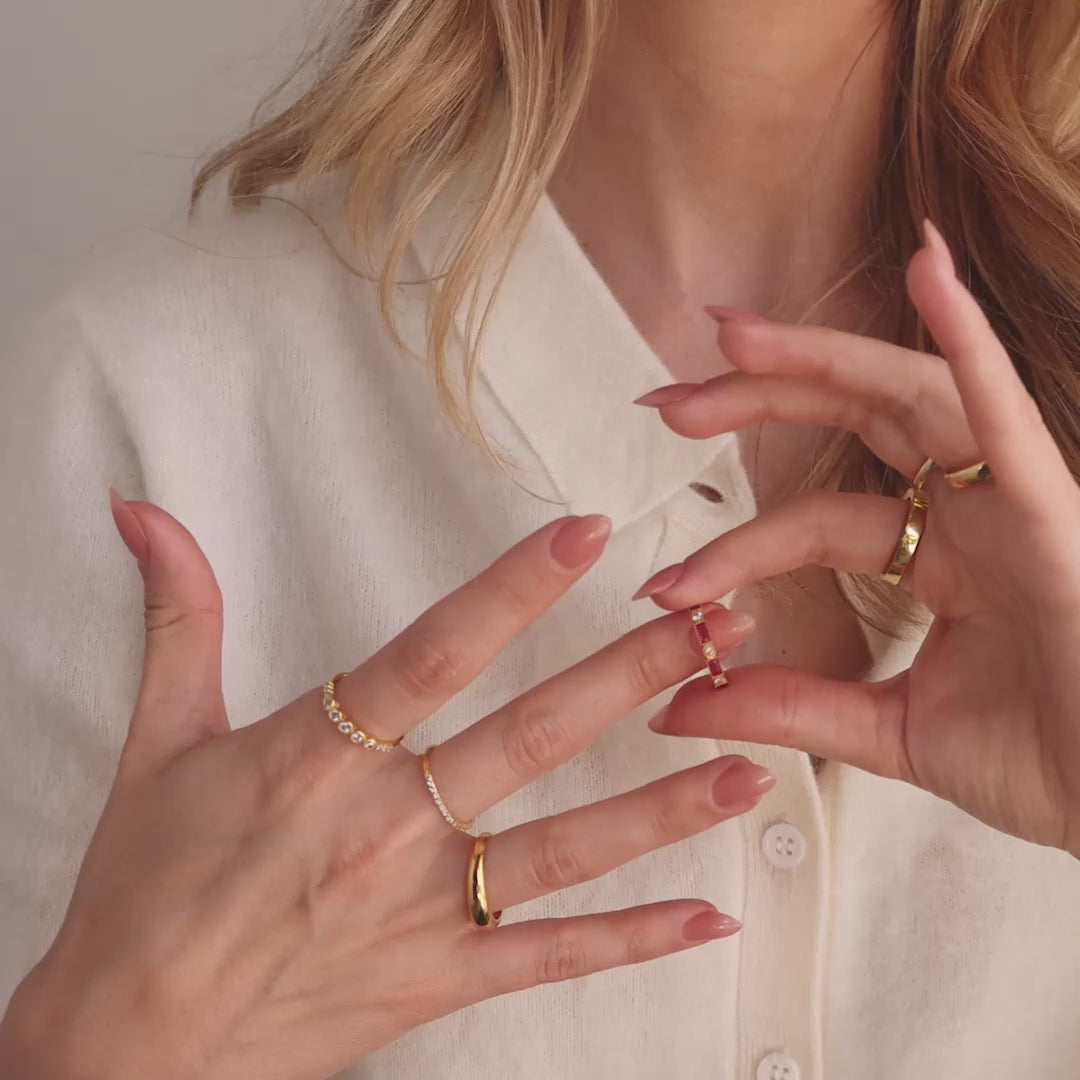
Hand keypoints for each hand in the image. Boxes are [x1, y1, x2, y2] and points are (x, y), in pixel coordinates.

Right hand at [0, 501, 769, 1079]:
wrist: (124, 1045)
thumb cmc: (143, 886)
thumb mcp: (158, 739)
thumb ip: (176, 617)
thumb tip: (142, 511)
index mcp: (319, 757)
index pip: (437, 650)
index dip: (516, 588)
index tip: (588, 534)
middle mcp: (387, 828)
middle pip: (533, 737)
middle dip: (634, 677)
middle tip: (718, 630)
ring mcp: (424, 910)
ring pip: (568, 847)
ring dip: (666, 802)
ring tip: (752, 762)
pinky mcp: (440, 977)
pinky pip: (553, 956)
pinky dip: (636, 938)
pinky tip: (710, 916)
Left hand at [634, 220, 1079, 858]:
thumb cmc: (1047, 764)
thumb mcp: (888, 730)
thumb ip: (788, 704)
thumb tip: (679, 704)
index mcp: (942, 557)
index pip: (817, 519)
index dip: (735, 545)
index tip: (664, 588)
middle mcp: (975, 514)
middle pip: (855, 422)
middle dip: (762, 398)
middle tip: (669, 400)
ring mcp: (1015, 503)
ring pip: (913, 395)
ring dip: (822, 355)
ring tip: (735, 336)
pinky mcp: (1054, 512)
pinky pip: (1008, 414)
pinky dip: (970, 340)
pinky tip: (925, 266)